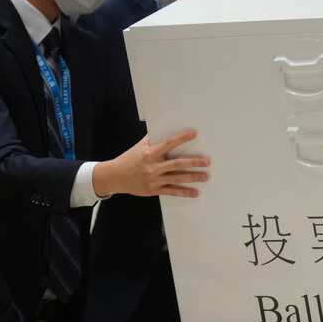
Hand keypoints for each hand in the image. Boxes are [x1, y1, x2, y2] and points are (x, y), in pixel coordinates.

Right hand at [93, 131, 210, 198]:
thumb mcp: (139, 147)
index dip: (182, 138)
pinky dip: (184, 192)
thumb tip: (162, 129)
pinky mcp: (154, 190)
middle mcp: (153, 167)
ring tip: (206, 176)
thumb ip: (152, 140)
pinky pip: (172, 191)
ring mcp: (154, 179)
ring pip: (177, 179)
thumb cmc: (128, 159)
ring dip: (193, 177)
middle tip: (207, 161)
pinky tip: (195, 192)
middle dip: (194, 163)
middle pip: (177, 164)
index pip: (168, 144)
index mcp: (150, 154)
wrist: (115, 177)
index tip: (194, 134)